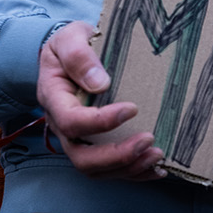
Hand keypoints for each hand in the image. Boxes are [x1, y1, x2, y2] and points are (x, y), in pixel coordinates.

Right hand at [36, 21, 165, 180]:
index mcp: (54, 99)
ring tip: (158, 155)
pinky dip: (133, 173)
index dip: (101, 122)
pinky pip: (109, 169)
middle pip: (81, 157)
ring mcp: (77, 139)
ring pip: (96, 169)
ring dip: (128, 168)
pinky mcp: (93, 144)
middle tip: (148, 140)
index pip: (72, 121)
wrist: (69, 52)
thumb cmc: (70, 44)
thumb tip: (100, 83)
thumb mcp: (70, 38)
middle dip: (117, 156)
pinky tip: (156, 168)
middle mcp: (62, 125)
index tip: (132, 108)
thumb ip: (79, 56)